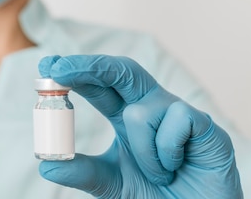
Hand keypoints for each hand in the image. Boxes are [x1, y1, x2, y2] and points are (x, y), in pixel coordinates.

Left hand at [37, 55, 242, 198]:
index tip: (47, 65)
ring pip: (140, 111)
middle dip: (90, 66)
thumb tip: (46, 164)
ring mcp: (177, 113)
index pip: (98, 85)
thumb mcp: (111, 184)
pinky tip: (177, 166)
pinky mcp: (204, 125)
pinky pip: (176, 121)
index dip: (75, 72)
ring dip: (141, 151)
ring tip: (159, 174)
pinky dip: (167, 151)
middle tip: (61, 69)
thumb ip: (82, 172)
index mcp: (126, 116)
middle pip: (121, 71)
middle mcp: (150, 107)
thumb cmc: (156, 196)